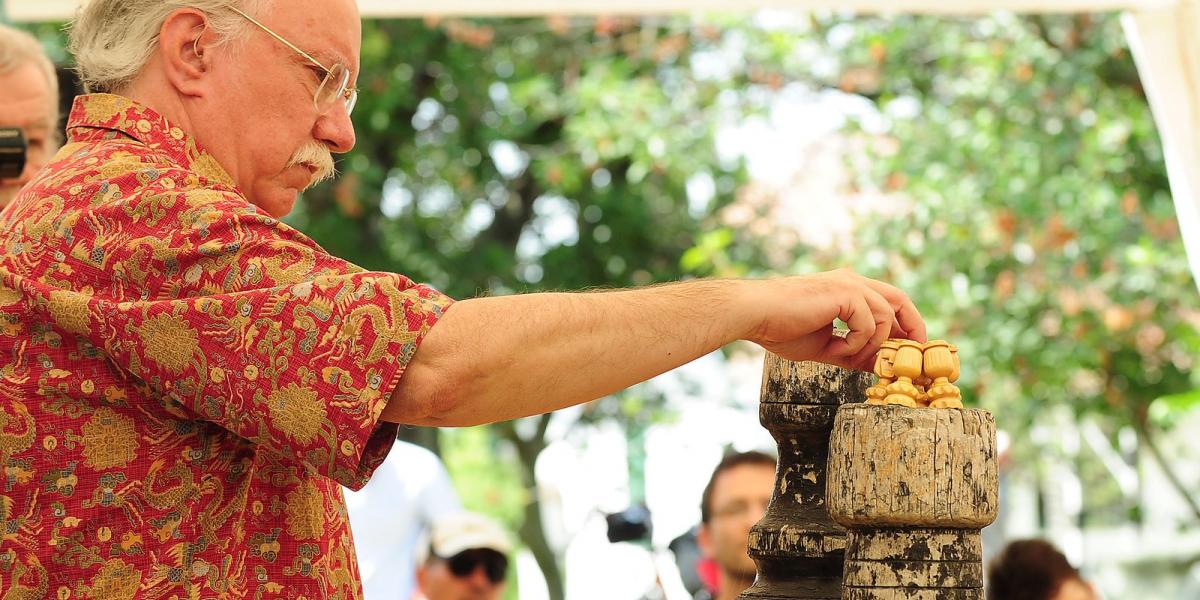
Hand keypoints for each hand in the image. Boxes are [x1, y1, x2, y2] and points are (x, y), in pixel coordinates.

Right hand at [743, 269, 926, 370]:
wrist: (754, 314)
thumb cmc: (779, 328)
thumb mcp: (826, 345)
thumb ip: (853, 351)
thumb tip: (877, 366)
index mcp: (847, 288)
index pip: (889, 301)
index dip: (904, 324)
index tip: (906, 349)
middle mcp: (852, 280)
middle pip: (900, 299)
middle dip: (911, 327)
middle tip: (910, 355)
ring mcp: (850, 283)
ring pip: (887, 316)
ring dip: (871, 344)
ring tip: (843, 354)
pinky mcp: (846, 292)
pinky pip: (870, 325)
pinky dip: (856, 343)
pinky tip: (833, 346)